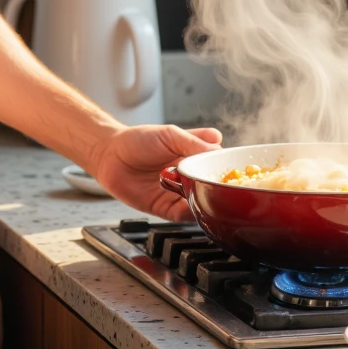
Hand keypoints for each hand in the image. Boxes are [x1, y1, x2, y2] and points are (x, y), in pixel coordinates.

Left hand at [91, 123, 222, 219]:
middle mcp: (189, 176)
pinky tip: (195, 206)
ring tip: (210, 195)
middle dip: (219, 188)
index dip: (228, 168)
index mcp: (193, 156)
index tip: (238, 170)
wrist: (109, 155)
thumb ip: (193, 141)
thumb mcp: (169, 134)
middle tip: (226, 187)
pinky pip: (184, 215)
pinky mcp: (166, 208)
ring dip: (206, 200)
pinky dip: (191, 212)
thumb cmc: (138, 140)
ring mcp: (178, 193)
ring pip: (201, 202)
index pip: (218, 164)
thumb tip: (218, 145)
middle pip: (212, 186)